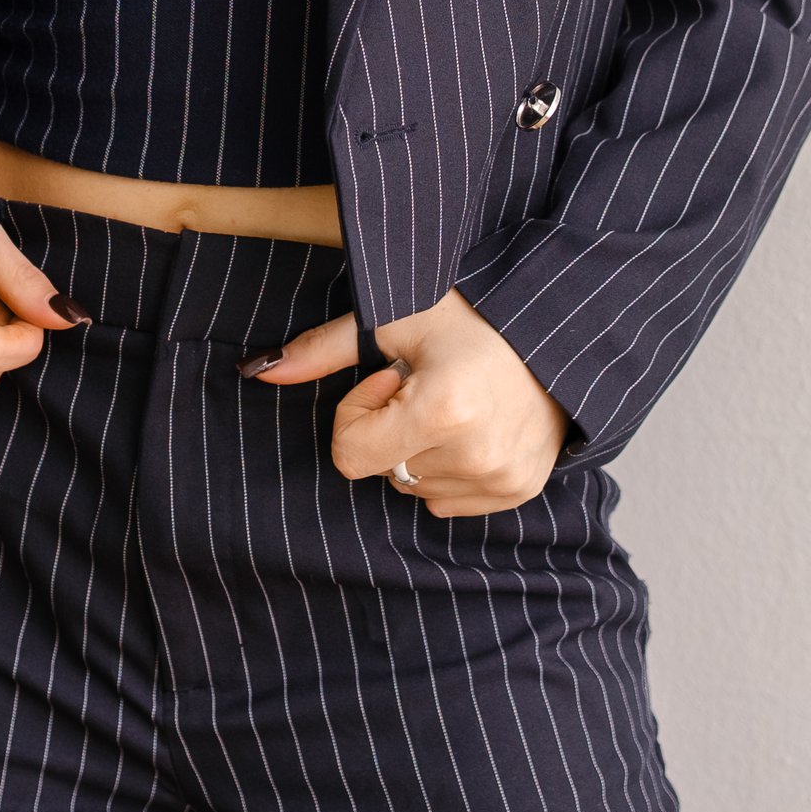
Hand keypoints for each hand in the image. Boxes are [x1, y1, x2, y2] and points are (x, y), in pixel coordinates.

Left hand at [244, 287, 568, 514]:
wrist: (556, 324)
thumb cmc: (472, 312)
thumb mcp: (394, 316)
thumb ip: (322, 350)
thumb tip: (254, 371)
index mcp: (444, 411)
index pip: (351, 455)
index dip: (361, 410)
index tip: (393, 375)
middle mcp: (476, 455)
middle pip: (382, 471)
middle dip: (391, 427)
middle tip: (431, 382)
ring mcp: (502, 479)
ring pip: (414, 486)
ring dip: (421, 448)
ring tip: (460, 400)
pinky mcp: (519, 490)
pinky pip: (448, 499)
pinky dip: (450, 466)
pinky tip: (477, 423)